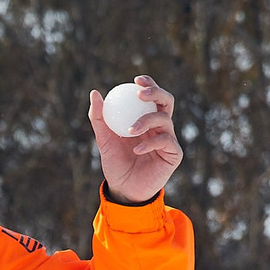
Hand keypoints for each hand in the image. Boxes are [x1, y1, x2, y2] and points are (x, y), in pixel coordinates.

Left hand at [91, 76, 182, 205]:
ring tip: (130, 130)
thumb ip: (99, 117)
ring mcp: (168, 139)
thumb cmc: (115, 163)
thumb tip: (95, 93)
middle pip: (166, 101)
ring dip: (146, 120)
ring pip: (164, 119)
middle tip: (140, 94)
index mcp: (146, 118)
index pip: (152, 96)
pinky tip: (136, 149)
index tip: (136, 80)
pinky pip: (166, 141)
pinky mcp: (174, 154)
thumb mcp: (104, 139)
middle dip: (156, 92)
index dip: (148, 84)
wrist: (124, 189)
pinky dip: (150, 143)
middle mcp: (160, 126)